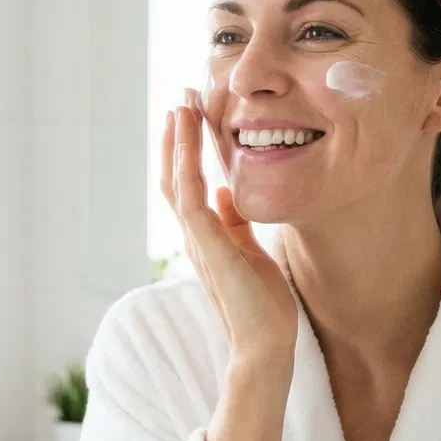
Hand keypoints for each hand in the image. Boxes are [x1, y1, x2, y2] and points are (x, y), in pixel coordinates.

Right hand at [160, 92, 297, 362]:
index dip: (187, 149)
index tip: (191, 115)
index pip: (188, 183)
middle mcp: (195, 235)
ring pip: (178, 181)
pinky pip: (190, 199)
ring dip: (178, 142)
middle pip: (175, 176)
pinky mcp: (208, 247)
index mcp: (206, 235)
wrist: (265, 343)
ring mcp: (198, 241)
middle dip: (177, 137)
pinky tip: (187, 139)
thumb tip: (226, 194)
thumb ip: (235, 224)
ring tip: (181, 106)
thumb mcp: (251, 252)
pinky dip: (186, 166)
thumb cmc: (262, 304)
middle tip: (181, 98)